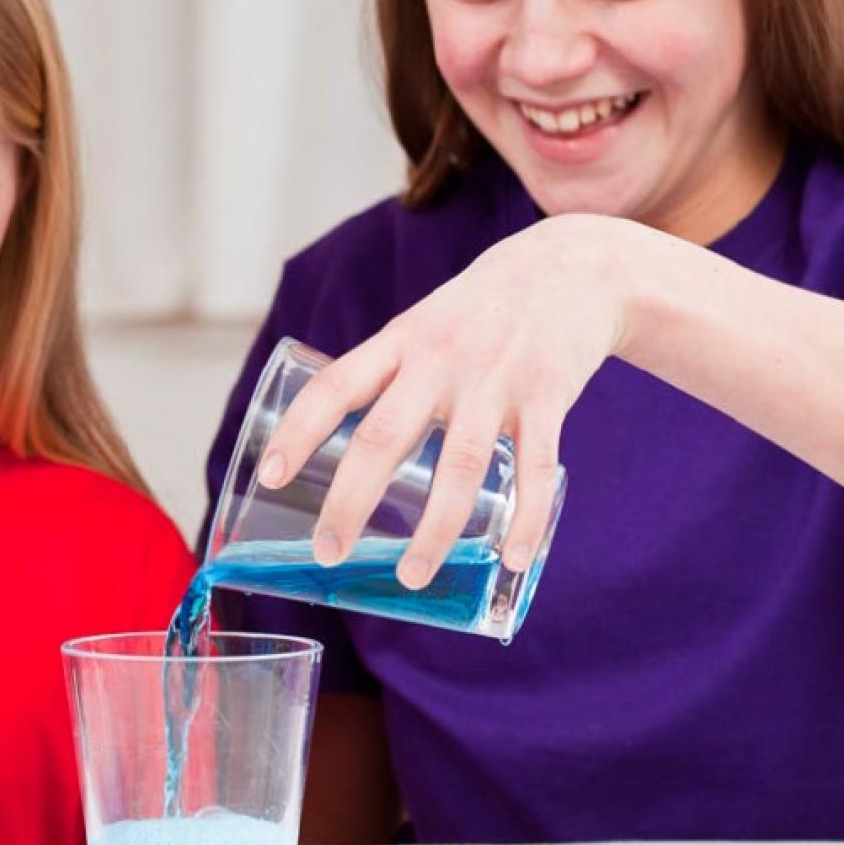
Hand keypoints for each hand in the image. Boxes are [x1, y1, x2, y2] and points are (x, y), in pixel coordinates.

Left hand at [257, 214, 643, 586]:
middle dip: (350, 501)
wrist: (574, 267)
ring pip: (459, 466)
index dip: (297, 431)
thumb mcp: (424, 325)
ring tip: (412, 577)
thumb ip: (390, 377)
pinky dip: (525, 520)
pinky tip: (511, 560)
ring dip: (434, 530)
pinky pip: (536, 470)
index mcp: (400, 342)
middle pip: (384, 438)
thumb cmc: (481, 310)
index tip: (269, 476)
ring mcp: (496, 381)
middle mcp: (440, 361)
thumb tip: (350, 451)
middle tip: (327, 553)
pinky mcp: (547, 397)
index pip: (334, 387)